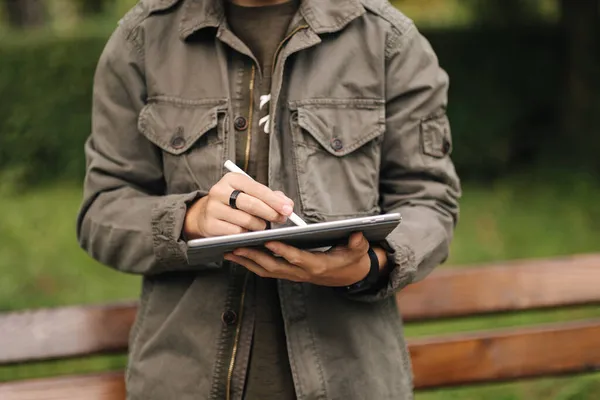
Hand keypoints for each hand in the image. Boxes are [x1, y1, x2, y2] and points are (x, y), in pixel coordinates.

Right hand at [184, 173, 293, 238]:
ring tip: (263, 226)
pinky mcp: (210, 225)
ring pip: (246, 220)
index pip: (258, 189)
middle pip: (252, 204)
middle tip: (281, 219)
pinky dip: (247, 234)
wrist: (205, 214)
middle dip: (271, 213)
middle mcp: (220, 191)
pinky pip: (236, 232)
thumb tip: (287, 204)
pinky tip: (249, 232)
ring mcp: (213, 208)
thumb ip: (270, 197)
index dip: (275, 200)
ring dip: (260, 226)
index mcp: (232, 179)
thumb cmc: (234, 203)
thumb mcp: (250, 193)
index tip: (288, 209)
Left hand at [224, 232, 385, 286]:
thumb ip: (357, 243)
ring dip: (246, 262)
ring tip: (228, 251)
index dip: (283, 251)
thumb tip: (357, 234)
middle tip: (236, 246)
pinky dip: (250, 263)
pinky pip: (266, 270)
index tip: (269, 242)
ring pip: (266, 270)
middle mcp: (302, 273)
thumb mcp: (358, 250)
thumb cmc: (351, 259)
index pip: (298, 259)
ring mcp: (293, 275)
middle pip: (274, 267)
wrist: (348, 276)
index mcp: (318, 266)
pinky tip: (238, 254)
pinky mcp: (287, 274)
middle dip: (254, 257)